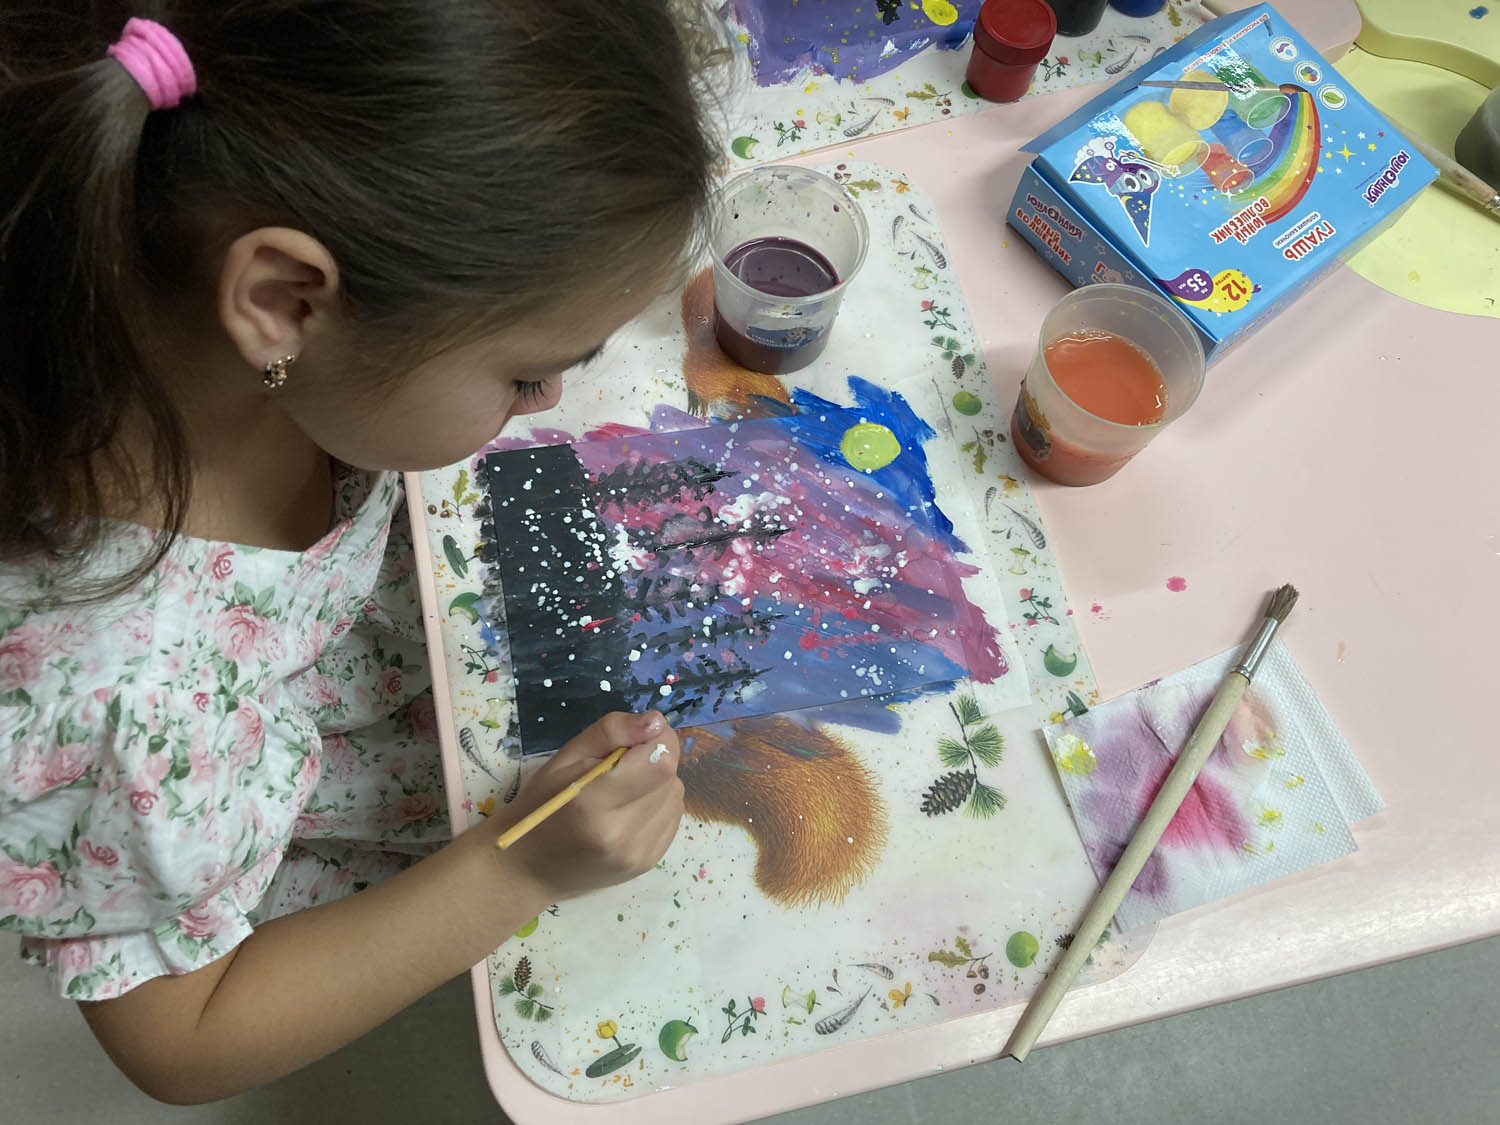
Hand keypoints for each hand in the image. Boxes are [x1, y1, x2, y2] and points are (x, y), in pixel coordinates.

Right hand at [496, 711, 683, 900]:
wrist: (529, 870)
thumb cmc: (541, 806)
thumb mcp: (565, 758)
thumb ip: (611, 732)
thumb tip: (657, 721)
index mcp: (594, 802)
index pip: (660, 760)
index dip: (656, 740)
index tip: (635, 741)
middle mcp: (623, 832)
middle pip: (670, 776)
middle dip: (654, 761)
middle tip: (623, 767)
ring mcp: (639, 853)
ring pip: (675, 795)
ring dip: (657, 784)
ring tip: (624, 791)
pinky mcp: (650, 863)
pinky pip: (673, 817)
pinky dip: (658, 805)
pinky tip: (630, 810)